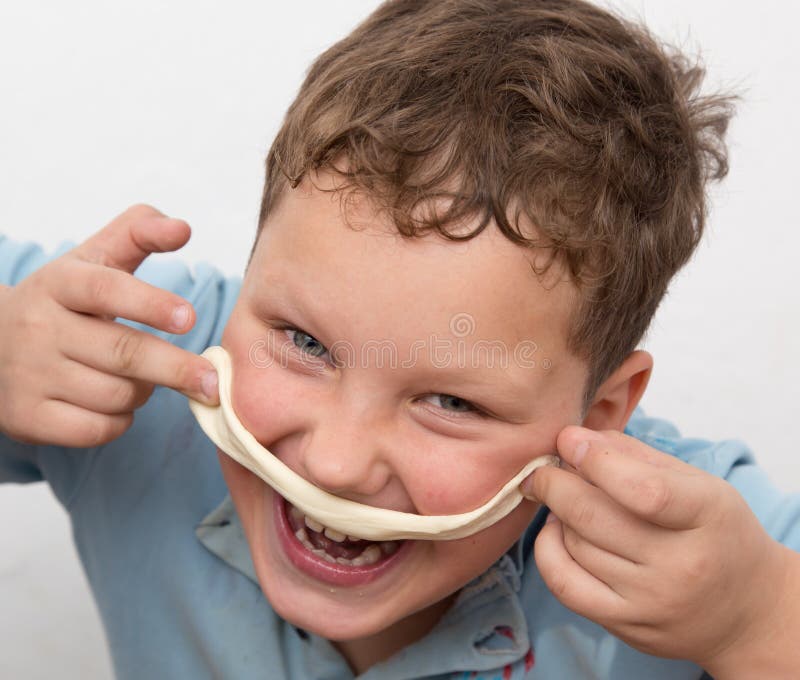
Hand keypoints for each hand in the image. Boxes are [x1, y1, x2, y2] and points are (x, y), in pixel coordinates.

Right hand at [0, 204, 218, 446]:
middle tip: (212, 382)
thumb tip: (182, 228)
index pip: (108, 290)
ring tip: (141, 377)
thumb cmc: (62, 301)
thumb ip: (138, 233)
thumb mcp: (92, 259)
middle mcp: (39, 328)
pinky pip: (97, 429)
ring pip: (116, 394)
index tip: (189, 318)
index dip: (151, 304)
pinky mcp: (27, 418)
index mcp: (59, 283)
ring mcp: (29, 375)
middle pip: (123, 353)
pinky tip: (115, 402)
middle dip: (176, 369)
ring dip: (145, 391)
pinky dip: (120, 420)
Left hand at [522, 427, 787, 669]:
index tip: (568, 440)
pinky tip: (556, 530)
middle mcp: (681, 565)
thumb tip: (574, 439)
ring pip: (575, 543)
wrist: (747, 613)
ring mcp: (651, 600)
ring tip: (564, 497)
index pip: (644, 490)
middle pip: (593, 516)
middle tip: (547, 467)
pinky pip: (565, 584)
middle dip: (555, 482)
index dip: (595, 460)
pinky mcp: (626, 625)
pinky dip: (547, 550)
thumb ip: (636, 455)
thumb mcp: (698, 484)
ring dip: (556, 512)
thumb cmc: (716, 533)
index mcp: (707, 516)